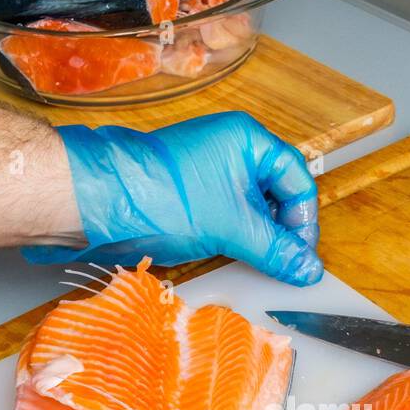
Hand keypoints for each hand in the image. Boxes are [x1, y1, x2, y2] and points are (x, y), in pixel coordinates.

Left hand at [25, 112, 323, 284]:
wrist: (100, 204)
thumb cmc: (162, 198)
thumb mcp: (232, 228)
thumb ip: (277, 249)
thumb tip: (309, 268)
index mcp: (247, 141)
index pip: (297, 179)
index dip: (305, 219)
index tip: (304, 255)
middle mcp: (231, 151)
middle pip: (277, 194)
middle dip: (285, 231)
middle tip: (288, 265)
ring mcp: (209, 174)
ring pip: (252, 209)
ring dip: (261, 239)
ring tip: (263, 266)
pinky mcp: (192, 197)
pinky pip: (229, 218)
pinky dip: (238, 240)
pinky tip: (238, 260)